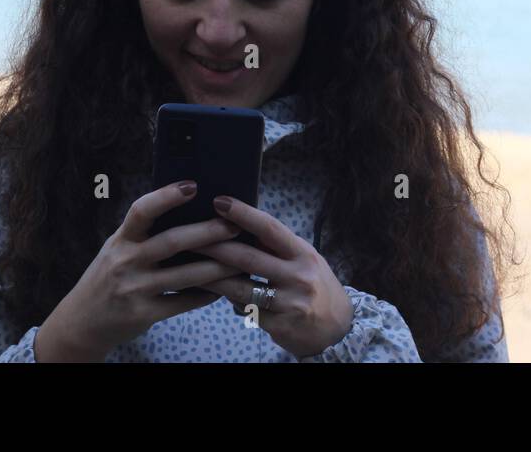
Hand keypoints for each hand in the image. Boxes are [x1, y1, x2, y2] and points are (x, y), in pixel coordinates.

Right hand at [35, 182, 249, 361]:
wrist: (81, 322)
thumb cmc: (107, 277)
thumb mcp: (116, 248)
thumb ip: (143, 232)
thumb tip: (186, 208)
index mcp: (121, 240)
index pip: (141, 211)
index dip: (166, 196)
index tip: (193, 185)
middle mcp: (125, 262)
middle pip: (172, 242)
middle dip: (207, 232)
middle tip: (234, 225)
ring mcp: (134, 289)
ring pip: (184, 275)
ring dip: (217, 267)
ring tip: (241, 259)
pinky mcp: (143, 314)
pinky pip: (182, 302)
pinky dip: (205, 295)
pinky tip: (223, 287)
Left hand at [193, 195, 354, 358]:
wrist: (339, 328)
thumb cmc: (316, 286)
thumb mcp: (305, 260)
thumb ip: (277, 248)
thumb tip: (242, 226)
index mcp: (303, 253)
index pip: (270, 228)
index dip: (243, 214)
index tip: (220, 202)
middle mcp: (298, 275)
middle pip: (249, 258)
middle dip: (216, 246)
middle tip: (191, 236)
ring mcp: (289, 302)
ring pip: (241, 288)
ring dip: (212, 278)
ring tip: (190, 269)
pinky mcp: (280, 325)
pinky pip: (247, 310)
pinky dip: (232, 302)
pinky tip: (219, 295)